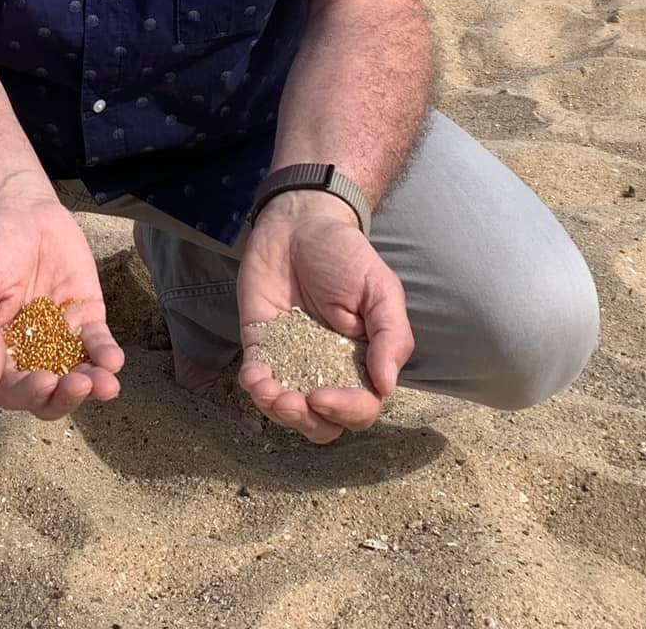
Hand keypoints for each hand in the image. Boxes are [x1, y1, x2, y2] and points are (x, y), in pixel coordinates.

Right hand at [0, 185, 123, 419]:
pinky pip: (97, 345)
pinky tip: (113, 360)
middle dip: (64, 396)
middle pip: (46, 393)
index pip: (8, 388)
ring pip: (75, 374)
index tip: (44, 381)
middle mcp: (26, 352)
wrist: (20, 208)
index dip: (26, 393)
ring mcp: (57, 337)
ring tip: (106, 383)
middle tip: (79, 385)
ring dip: (91, 385)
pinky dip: (106, 356)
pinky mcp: (85, 319)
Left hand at [236, 190, 413, 441]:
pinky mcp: (261, 346)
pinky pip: (257, 378)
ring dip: (277, 411)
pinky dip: (254, 386)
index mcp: (363, 363)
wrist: (298, 224)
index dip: (345, 411)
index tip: (324, 396)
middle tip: (294, 401)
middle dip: (307, 421)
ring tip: (268, 392)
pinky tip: (254, 376)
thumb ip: (390, 336)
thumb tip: (385, 386)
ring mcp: (292, 361)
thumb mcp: (380, 289)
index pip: (361, 408)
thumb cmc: (344, 255)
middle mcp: (328, 370)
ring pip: (288, 411)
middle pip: (323, 423)